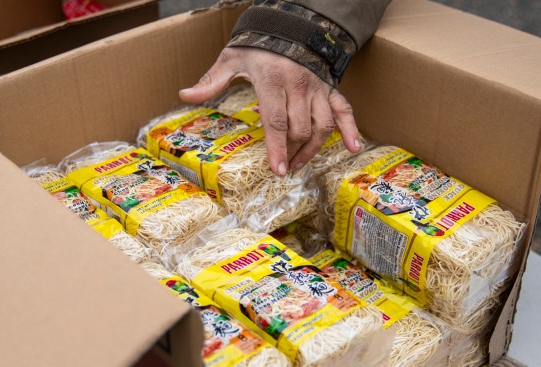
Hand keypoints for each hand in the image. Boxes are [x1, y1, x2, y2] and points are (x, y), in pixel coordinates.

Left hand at [179, 47, 360, 175]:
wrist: (289, 24)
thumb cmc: (258, 45)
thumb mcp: (232, 59)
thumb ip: (212, 81)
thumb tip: (186, 95)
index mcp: (273, 81)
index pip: (277, 122)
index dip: (278, 148)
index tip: (279, 169)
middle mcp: (299, 86)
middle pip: (300, 129)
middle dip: (292, 151)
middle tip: (282, 165)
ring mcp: (317, 88)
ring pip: (321, 125)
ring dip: (312, 148)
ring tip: (299, 163)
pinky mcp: (329, 89)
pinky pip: (344, 110)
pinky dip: (351, 129)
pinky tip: (354, 147)